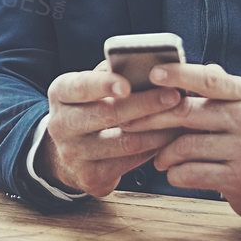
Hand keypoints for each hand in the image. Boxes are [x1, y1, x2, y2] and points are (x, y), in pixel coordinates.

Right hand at [38, 60, 184, 197]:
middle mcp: (61, 125)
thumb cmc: (89, 108)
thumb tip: (149, 64)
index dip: (104, 85)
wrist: (69, 153)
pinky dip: (154, 148)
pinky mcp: (91, 177)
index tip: (127, 85)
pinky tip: (169, 138)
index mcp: (60, 93)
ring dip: (158, 129)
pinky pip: (130, 163)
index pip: (81, 86)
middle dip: (145, 104)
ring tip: (180, 117)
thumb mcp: (91, 88)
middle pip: (107, 114)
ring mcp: (74, 154)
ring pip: (125, 141)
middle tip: (174, 96)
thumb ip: (112, 74)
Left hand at [118, 61, 240, 219]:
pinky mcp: (240, 179)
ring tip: (159, 157)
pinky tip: (174, 173)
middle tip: (130, 123)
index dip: (179, 74)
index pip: (210, 80)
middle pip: (187, 113)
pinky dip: (174, 174)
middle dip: (152, 119)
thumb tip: (181, 64)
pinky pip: (191, 173)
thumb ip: (216, 87)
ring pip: (185, 146)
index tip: (152, 74)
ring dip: (163, 154)